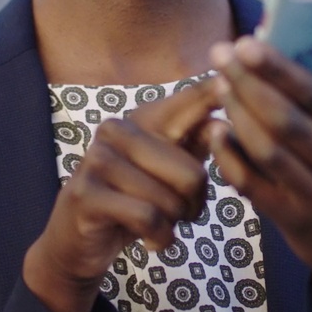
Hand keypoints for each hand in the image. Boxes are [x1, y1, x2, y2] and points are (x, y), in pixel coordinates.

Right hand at [23, 83, 218, 311]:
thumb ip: (196, 146)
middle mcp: (117, 130)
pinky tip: (152, 242)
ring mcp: (98, 160)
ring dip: (173, 225)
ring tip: (161, 225)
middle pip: (191, 174)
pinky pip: (147, 218)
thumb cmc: (133, 202)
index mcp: (142, 119)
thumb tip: (224, 121)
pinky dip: (160, 238)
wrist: (77, 242)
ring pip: (169, 201)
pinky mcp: (86, 194)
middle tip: (180, 214)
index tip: (233, 69)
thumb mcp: (169, 172)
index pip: (187, 102)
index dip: (211, 92)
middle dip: (193, 206)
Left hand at [204, 38, 311, 311]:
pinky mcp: (293, 222)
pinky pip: (253, 185)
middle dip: (250, 83)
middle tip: (221, 53)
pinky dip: (229, 158)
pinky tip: (215, 130)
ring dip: (237, 114)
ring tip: (219, 83)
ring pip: (268, 151)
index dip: (282, 70)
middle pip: (288, 121)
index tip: (250, 42)